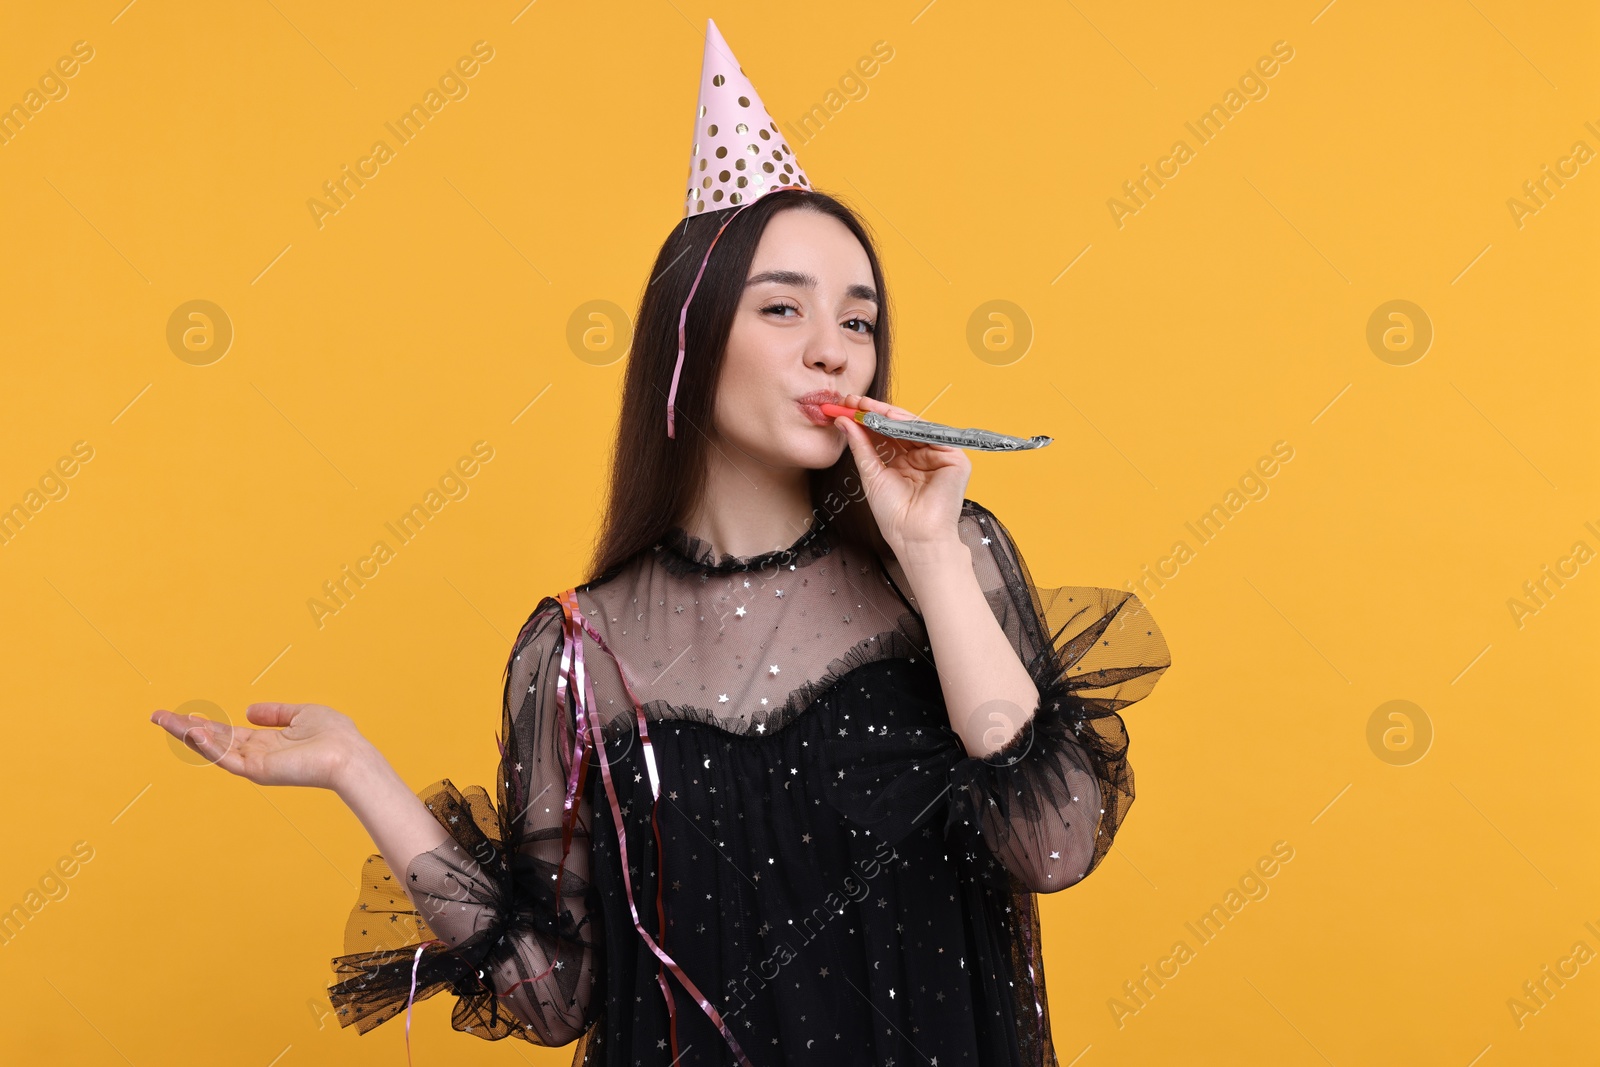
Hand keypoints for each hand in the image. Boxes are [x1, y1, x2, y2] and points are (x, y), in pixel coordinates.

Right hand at [148, 702, 368, 792]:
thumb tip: (249, 710)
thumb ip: (275, 713)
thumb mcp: (302, 714)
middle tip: (157, 716)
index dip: (204, 724)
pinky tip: (193, 732)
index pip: (227, 733)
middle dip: (184, 728)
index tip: (182, 714)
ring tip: (165, 720)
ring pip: (213, 748)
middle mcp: (256, 755)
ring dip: (188, 734)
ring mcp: (255, 764)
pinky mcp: (258, 770)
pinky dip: (209, 746)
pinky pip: (227, 758)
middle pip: (213, 740)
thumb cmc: (335, 736)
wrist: (350, 756)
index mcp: (265, 742)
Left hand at [832, 393, 970, 554]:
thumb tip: (843, 422)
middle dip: (874, 412)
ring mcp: (939, 456)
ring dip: (888, 414)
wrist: (914, 537)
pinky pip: (930, 434)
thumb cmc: (894, 515)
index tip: (845, 408)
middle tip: (852, 401)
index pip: (886, 433)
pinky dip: (909, 424)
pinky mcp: (955, 458)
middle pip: (898, 427)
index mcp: (905, 462)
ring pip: (913, 426)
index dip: (867, 420)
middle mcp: (923, 456)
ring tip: (864, 406)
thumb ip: (860, 445)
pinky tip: (888, 417)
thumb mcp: (871, 474)